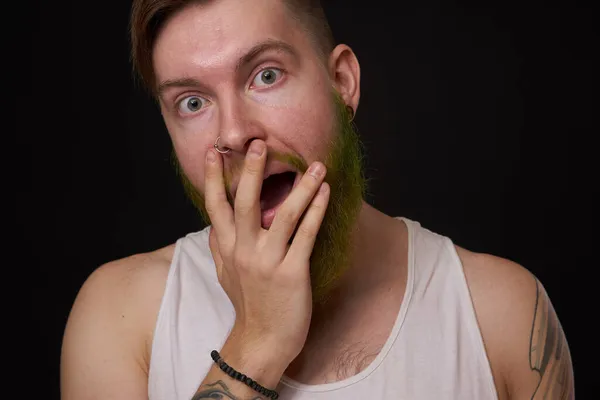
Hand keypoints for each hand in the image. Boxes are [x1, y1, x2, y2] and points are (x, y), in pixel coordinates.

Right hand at [204, 139, 329, 366]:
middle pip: (244, 203)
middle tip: (259, 144)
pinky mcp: (292, 273)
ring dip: (301, 187)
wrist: (263, 341)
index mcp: (227, 248)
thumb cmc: (248, 306)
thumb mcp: (225, 275)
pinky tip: (326, 193)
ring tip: (316, 165)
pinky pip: (306, 235)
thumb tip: (213, 226)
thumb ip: (218, 247)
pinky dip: (317, 211)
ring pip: (284, 215)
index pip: (215, 206)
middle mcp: (243, 251)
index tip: (212, 152)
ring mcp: (267, 262)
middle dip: (251, 171)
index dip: (212, 178)